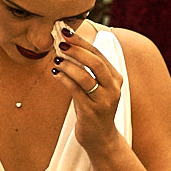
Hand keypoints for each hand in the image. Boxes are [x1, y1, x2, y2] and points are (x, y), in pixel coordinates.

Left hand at [50, 26, 124, 156]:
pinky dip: (64, 79)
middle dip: (77, 50)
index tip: (66, 31)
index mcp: (116, 78)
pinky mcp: (91, 112)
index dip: (82, 41)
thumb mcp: (97, 87)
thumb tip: (66, 45)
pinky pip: (76, 91)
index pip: (99, 54)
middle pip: (96, 63)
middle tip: (60, 42)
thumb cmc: (95, 107)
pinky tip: (55, 73)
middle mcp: (113, 88)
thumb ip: (87, 69)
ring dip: (68, 65)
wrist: (101, 139)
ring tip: (55, 59)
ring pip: (85, 77)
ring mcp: (103, 101)